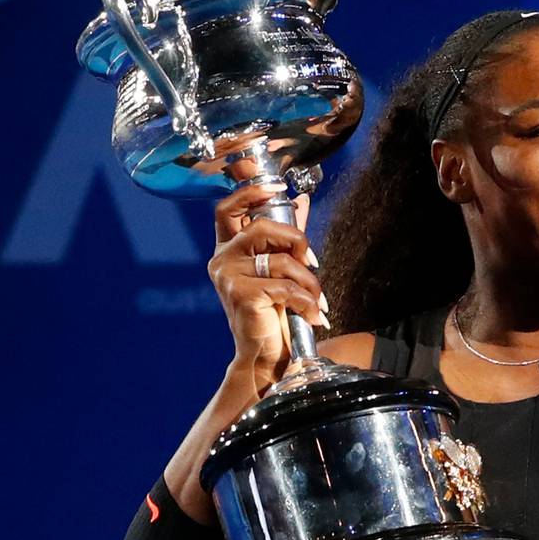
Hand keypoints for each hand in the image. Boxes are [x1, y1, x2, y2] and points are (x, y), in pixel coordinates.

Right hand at [208, 184, 328, 393]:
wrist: (265, 353)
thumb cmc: (272, 311)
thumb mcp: (281, 268)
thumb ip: (286, 235)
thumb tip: (301, 200)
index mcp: (229, 248)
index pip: (229, 209)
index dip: (250, 192)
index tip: (278, 186)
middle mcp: (222, 258)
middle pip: (261, 227)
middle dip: (295, 240)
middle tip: (310, 262)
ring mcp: (227, 276)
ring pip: (280, 260)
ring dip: (308, 281)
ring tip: (316, 300)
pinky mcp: (240, 294)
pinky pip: (285, 286)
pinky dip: (306, 301)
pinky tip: (312, 315)